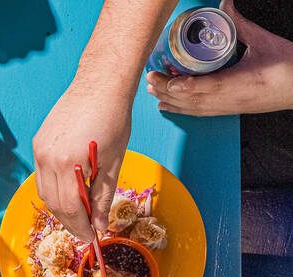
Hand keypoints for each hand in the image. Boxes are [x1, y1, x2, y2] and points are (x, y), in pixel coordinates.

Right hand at [32, 80, 131, 240]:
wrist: (100, 84)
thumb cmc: (113, 118)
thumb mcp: (113, 162)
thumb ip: (103, 196)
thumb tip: (100, 225)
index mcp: (69, 162)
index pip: (70, 207)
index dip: (80, 226)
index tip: (91, 237)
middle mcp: (48, 157)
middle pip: (54, 203)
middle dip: (70, 220)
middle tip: (86, 230)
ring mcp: (40, 150)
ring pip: (44, 192)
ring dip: (60, 206)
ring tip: (79, 212)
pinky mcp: (38, 143)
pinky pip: (42, 176)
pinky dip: (55, 188)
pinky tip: (71, 190)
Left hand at [146, 0, 292, 115]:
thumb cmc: (287, 67)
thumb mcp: (263, 41)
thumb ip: (239, 24)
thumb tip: (225, 5)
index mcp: (240, 84)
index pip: (204, 88)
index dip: (181, 85)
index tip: (164, 78)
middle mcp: (230, 101)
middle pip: (191, 100)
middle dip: (167, 90)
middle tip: (150, 78)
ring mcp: (228, 108)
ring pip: (192, 109)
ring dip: (170, 100)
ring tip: (153, 91)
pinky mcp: (228, 111)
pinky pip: (199, 113)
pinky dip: (181, 110)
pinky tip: (167, 106)